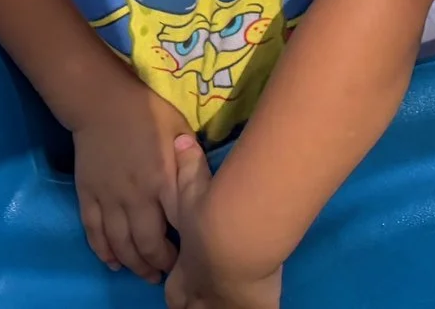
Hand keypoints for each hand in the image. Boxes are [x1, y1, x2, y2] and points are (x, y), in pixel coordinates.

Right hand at [70, 86, 188, 281]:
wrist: (100, 101)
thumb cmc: (147, 111)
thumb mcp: (179, 129)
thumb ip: (191, 160)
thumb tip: (205, 183)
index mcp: (162, 178)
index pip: (178, 223)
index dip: (187, 243)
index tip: (195, 251)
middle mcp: (136, 195)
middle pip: (148, 243)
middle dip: (160, 263)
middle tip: (169, 271)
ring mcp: (108, 198)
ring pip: (120, 244)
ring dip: (134, 265)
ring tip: (147, 274)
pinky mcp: (87, 196)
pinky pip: (94, 232)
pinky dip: (103, 252)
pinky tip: (114, 263)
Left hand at [161, 134, 281, 308]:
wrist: (236, 236)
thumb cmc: (210, 215)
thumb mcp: (193, 187)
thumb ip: (187, 168)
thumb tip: (180, 142)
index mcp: (184, 270)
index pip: (173, 289)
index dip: (176, 284)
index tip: (180, 277)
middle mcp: (200, 293)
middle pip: (189, 307)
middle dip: (191, 303)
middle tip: (201, 296)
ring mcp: (224, 305)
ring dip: (219, 307)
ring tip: (229, 302)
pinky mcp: (253, 308)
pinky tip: (260, 306)